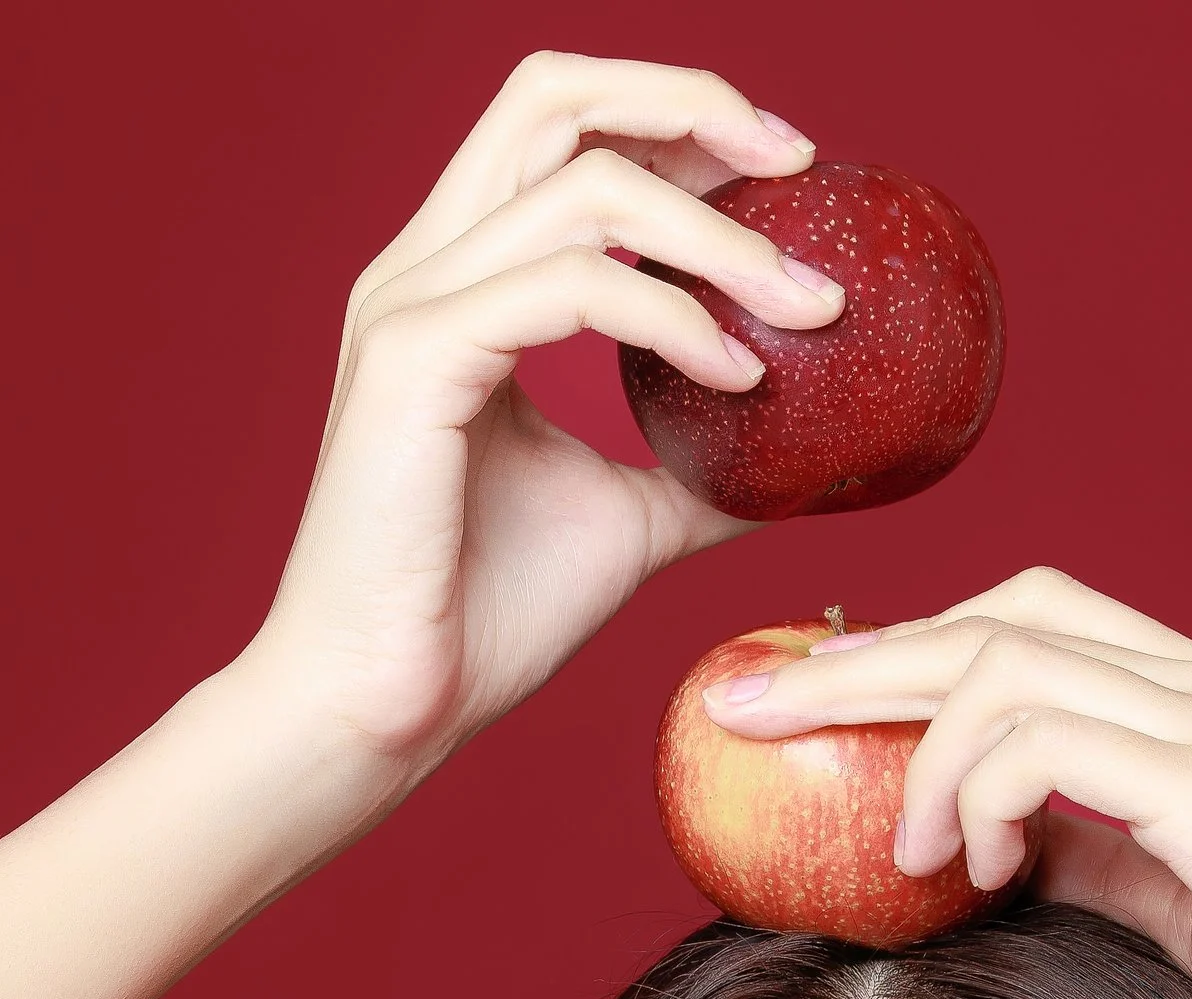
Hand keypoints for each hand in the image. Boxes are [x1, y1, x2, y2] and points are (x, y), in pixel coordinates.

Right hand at [236, 54, 841, 795]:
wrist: (386, 709)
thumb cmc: (482, 619)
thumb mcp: (624, 521)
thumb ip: (694, 469)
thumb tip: (796, 462)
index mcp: (462, 282)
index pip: (565, 134)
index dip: (676, 120)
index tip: (784, 173)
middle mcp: (426, 267)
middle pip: (555, 95)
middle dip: (689, 105)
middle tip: (797, 163)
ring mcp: (413, 305)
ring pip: (585, 187)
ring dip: (717, 237)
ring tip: (804, 305)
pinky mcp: (415, 361)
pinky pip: (573, 288)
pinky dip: (673, 317)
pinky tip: (736, 377)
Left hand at [702, 568, 1191, 998]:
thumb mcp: (1179, 914)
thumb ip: (1089, 860)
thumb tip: (977, 856)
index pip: (1025, 620)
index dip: (902, 648)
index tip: (797, 704)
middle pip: (992, 616)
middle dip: (848, 662)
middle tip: (733, 713)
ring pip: (1007, 659)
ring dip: (907, 740)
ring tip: (882, 843)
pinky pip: (1048, 740)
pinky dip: (978, 789)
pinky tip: (966, 865)